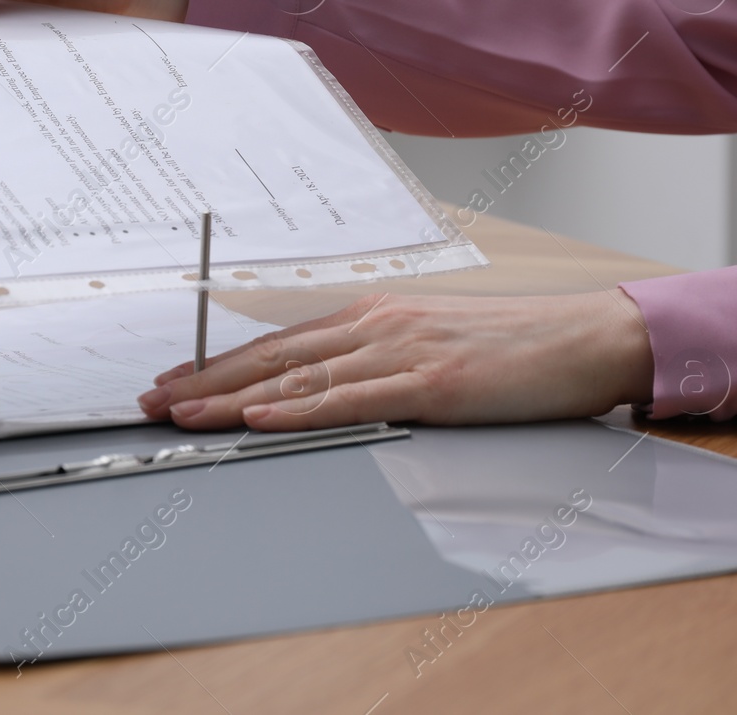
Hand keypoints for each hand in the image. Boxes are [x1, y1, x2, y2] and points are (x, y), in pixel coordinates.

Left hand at [136, 290, 654, 429]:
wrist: (586, 339)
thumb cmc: (514, 348)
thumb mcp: (432, 346)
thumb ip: (377, 361)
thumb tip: (325, 385)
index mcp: (374, 318)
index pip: (278, 345)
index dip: (220, 366)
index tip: (174, 384)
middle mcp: (376, 326)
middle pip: (272, 357)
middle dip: (205, 382)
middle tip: (150, 401)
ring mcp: (400, 352)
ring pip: (297, 378)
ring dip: (232, 398)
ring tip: (181, 414)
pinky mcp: (430, 384)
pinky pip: (350, 399)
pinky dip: (298, 410)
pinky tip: (258, 417)